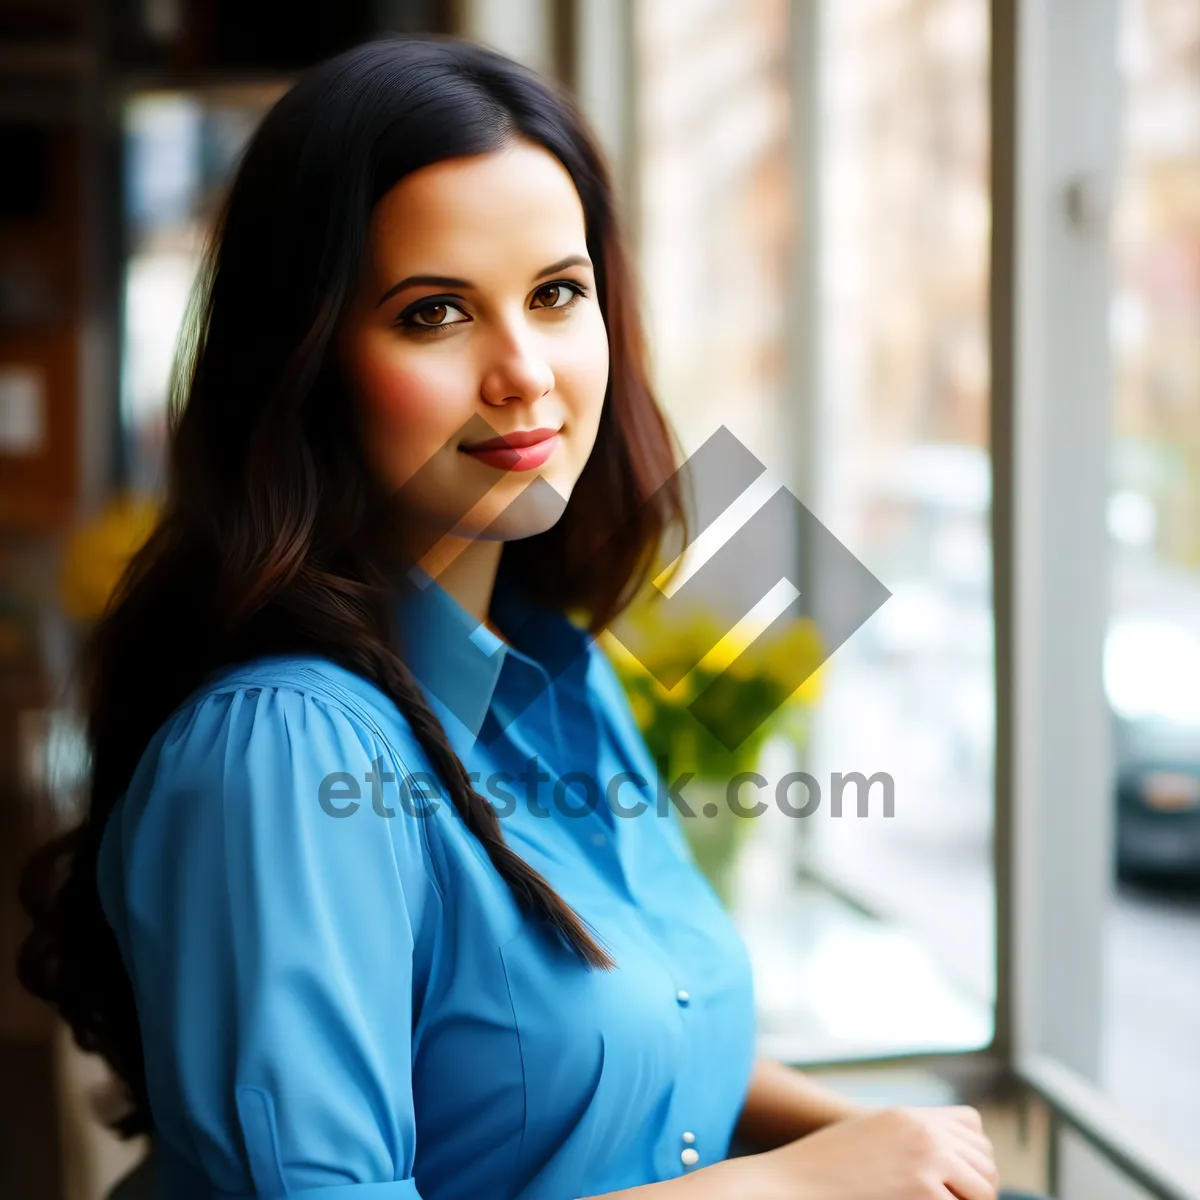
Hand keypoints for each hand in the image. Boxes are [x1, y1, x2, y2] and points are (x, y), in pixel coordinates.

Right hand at [741, 1104, 1000, 1199]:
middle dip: (974, 1189)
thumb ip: (910, 1139)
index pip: (974, 1131)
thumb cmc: (826, 1167)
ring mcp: (927, 1163)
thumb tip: (947, 1160)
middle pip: (985, 1164)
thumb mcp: (872, 1135)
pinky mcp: (924, 1193)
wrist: (793, 1184)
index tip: (957, 1180)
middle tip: (946, 1197)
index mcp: (912, 1117)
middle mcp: (925, 1134)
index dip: (971, 1159)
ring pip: (983, 1192)